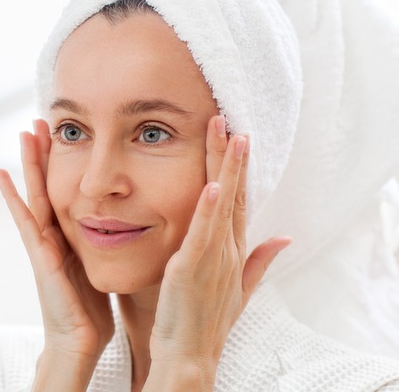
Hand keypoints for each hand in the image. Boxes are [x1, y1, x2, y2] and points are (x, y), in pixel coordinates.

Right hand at [0, 119, 112, 390]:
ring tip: (23, 133)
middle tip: (38, 120)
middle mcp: (52, 236)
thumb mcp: (100, 268)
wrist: (79, 343)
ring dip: (28, 165)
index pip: (65, 191)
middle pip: (47, 186)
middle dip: (42, 154)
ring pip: (35, 195)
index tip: (62, 134)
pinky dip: (13, 198)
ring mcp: (42, 245)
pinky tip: (2, 175)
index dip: (61, 164)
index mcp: (68, 237)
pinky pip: (26, 221)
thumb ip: (103, 246)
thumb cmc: (90, 311)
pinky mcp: (40, 258)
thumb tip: (123, 225)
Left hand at [146, 116, 289, 389]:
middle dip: (232, 156)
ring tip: (228, 135)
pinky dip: (209, 209)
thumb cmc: (205, 321)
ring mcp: (214, 258)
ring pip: (223, 205)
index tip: (237, 137)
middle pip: (234, 194)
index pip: (239, 201)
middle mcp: (228, 250)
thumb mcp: (237, 287)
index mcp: (234, 251)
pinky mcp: (193, 267)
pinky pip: (204, 234)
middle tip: (228, 120)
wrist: (191, 355)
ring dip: (226, 169)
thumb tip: (284, 237)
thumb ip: (259, 260)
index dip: (240, 169)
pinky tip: (213, 184)